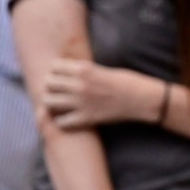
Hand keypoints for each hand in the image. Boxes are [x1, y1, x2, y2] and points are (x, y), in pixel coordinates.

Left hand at [42, 59, 161, 128]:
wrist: (142, 99)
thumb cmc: (126, 81)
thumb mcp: (102, 69)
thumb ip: (82, 70)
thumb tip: (64, 71)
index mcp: (84, 69)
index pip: (54, 67)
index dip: (55, 71)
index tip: (60, 76)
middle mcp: (79, 84)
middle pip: (48, 83)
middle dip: (51, 86)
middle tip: (58, 91)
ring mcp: (81, 103)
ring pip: (49, 102)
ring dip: (52, 103)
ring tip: (59, 104)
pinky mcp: (86, 118)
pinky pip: (61, 122)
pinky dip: (61, 121)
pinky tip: (68, 118)